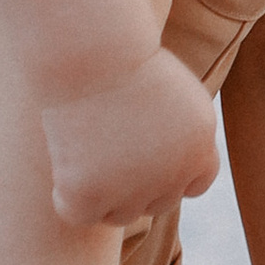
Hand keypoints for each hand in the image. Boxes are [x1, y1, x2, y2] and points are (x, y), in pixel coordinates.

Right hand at [39, 48, 224, 231]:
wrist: (90, 49)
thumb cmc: (126, 59)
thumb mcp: (174, 92)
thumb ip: (180, 135)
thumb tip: (166, 167)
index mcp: (201, 152)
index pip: (193, 185)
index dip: (168, 172)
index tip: (142, 148)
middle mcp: (173, 180)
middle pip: (156, 204)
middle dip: (136, 183)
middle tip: (107, 145)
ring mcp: (131, 193)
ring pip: (119, 214)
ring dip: (103, 193)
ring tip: (86, 152)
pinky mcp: (88, 197)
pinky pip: (78, 214)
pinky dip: (67, 195)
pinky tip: (63, 163)